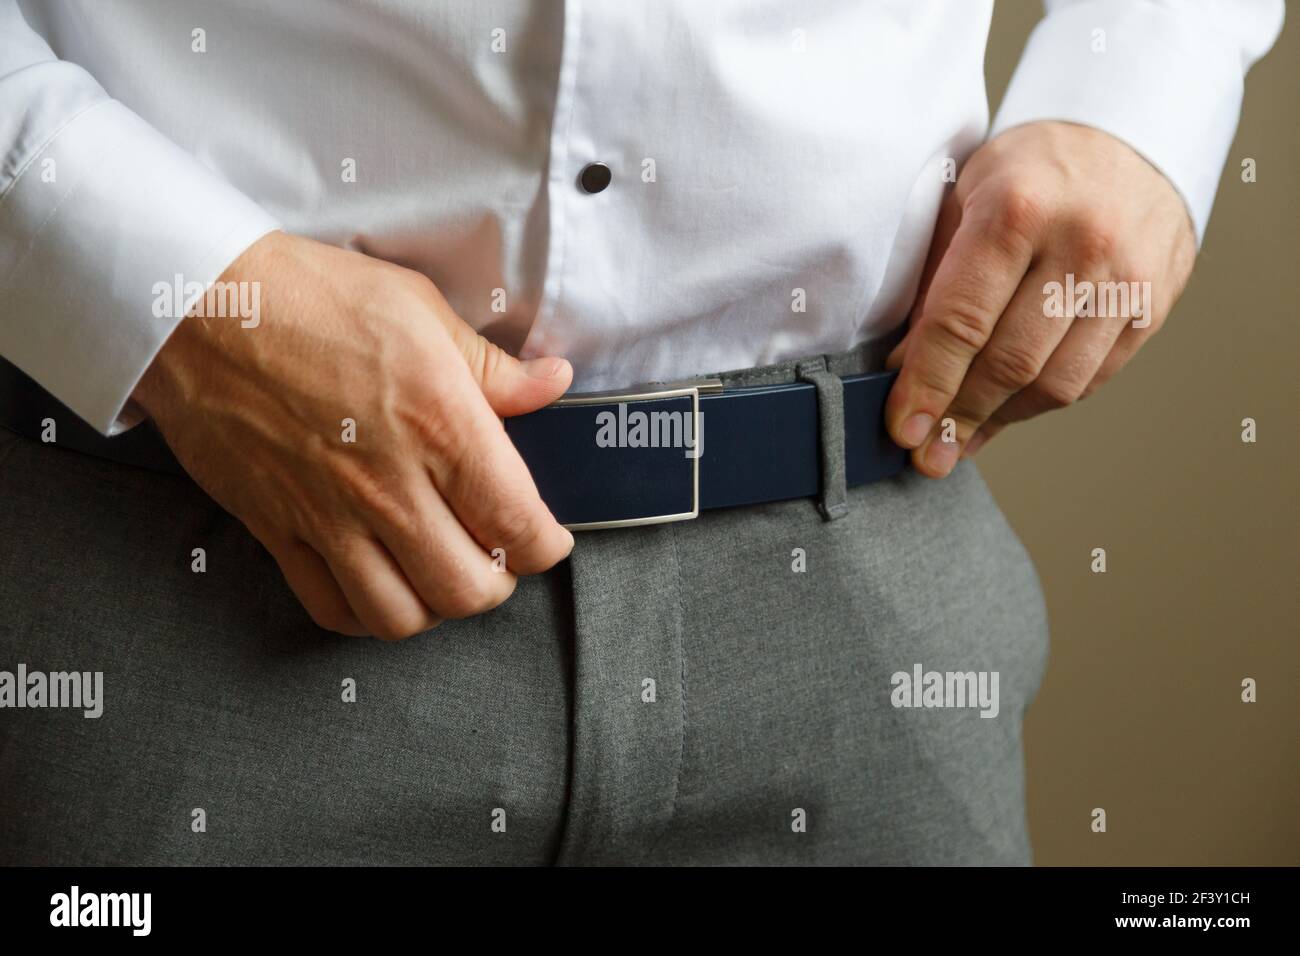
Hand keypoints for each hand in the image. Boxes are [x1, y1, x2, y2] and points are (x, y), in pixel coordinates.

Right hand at [133, 231, 574, 638]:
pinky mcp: (278, 530)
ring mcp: (329, 515)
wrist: (197, 306)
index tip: (548, 539)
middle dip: (499, 582)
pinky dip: (365, 615)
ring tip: (440, 572)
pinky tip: (381, 584)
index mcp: (441, 425)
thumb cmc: (311, 296)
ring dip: (434, 606)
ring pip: (402, 616)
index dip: (546, 546)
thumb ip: (493, 367)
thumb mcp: (420, 308)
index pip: (519, 525)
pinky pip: (330, 608)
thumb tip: (553, 384)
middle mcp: (390, 484)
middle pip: (468, 589)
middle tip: (498, 556)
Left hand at [885, 121, 1196, 473]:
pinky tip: (1005, 414)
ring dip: (1000, 420)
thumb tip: (904, 368)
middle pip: (1010, 362)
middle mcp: (1080, 244)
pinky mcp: (1153, 305)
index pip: (961, 321)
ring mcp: (1126, 278)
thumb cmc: (1028, 172)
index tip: (904, 429)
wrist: (1128, 136)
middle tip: (927, 453)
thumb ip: (934, 283)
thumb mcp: (963, 201)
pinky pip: (1091, 378)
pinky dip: (1041, 405)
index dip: (928, 385)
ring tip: (961, 439)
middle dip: (959, 416)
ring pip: (1055, 383)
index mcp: (1017, 210)